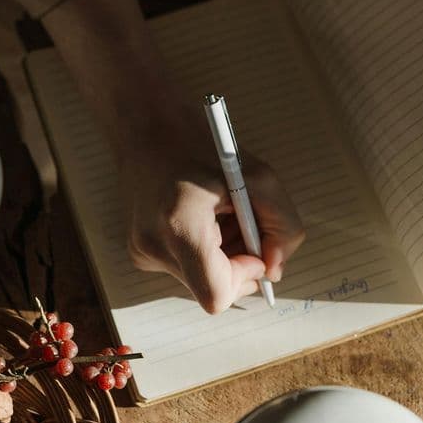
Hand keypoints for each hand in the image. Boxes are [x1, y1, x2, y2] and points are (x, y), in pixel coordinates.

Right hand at [121, 109, 304, 312]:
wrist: (146, 127)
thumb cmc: (202, 145)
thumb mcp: (260, 177)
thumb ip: (283, 227)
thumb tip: (274, 271)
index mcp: (181, 224)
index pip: (217, 294)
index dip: (244, 278)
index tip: (253, 249)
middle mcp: (154, 246)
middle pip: (212, 289)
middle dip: (237, 263)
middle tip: (238, 222)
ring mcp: (142, 252)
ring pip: (201, 281)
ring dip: (222, 256)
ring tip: (216, 215)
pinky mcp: (140, 253)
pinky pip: (186, 269)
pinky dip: (204, 251)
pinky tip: (200, 219)